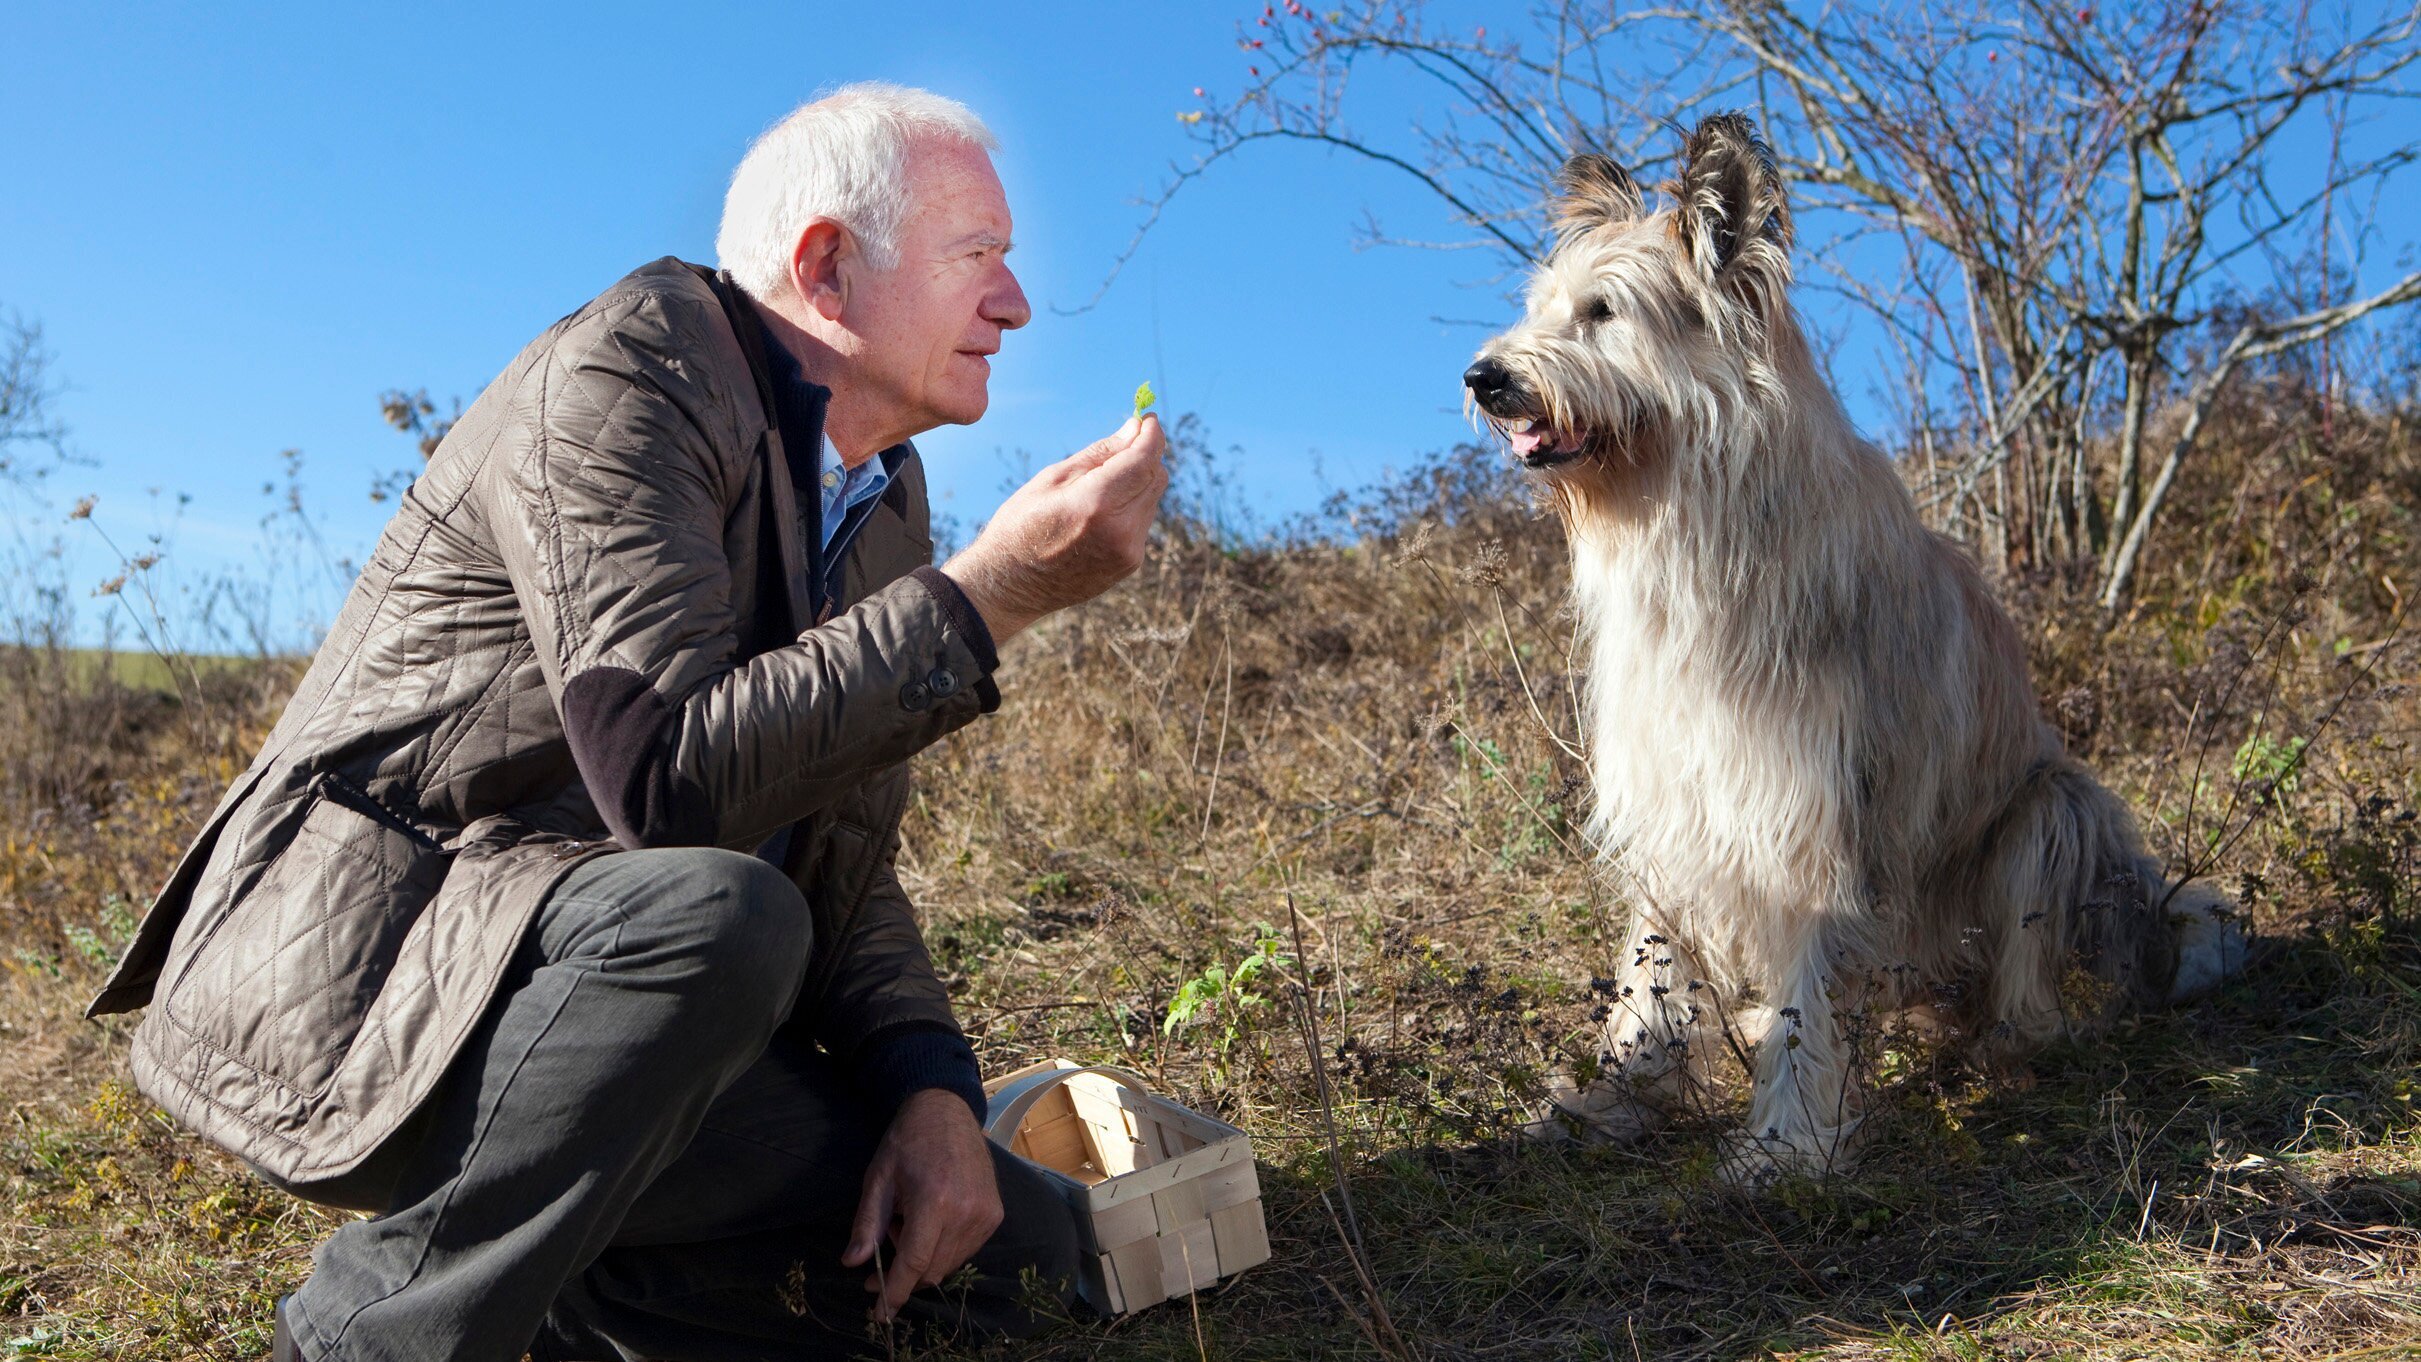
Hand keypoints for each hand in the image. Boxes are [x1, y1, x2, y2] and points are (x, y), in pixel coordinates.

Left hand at [841, 1089, 1004, 1323]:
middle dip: (903, 1274)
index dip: (895, 1292)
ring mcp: (986, 1215)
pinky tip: (931, 1220)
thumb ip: (867, 1224)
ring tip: (910, 1221)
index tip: (880, 1314)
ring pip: (948, 1264)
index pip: (914, 1263)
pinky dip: (942, 1248)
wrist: (947, 1110)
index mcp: (935, 1201)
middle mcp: (967, 1212)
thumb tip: (853, 1263)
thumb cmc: (907, 1142)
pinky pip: (964, 1251)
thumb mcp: (878, 1179)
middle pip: (931, 1270)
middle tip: (882, 1249)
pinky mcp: (996, 1214)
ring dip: (923, 1259)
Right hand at [941, 413, 1168, 645]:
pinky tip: (1099, 514)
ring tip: (1098, 487)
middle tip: (1124, 443)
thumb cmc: (1021, 525)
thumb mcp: (1052, 478)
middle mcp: (1120, 530)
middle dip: (1145, 455)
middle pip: (1156, 477)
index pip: (1143, 459)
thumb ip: (1100, 454)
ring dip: (1137, 482)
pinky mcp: (1129, 565)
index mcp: (1096, 503)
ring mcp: (1128, 552)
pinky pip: (1143, 522)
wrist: (1009, 585)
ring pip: (1152, 499)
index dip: (1151, 434)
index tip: (1147, 418)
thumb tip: (1134, 428)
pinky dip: (1131, 507)